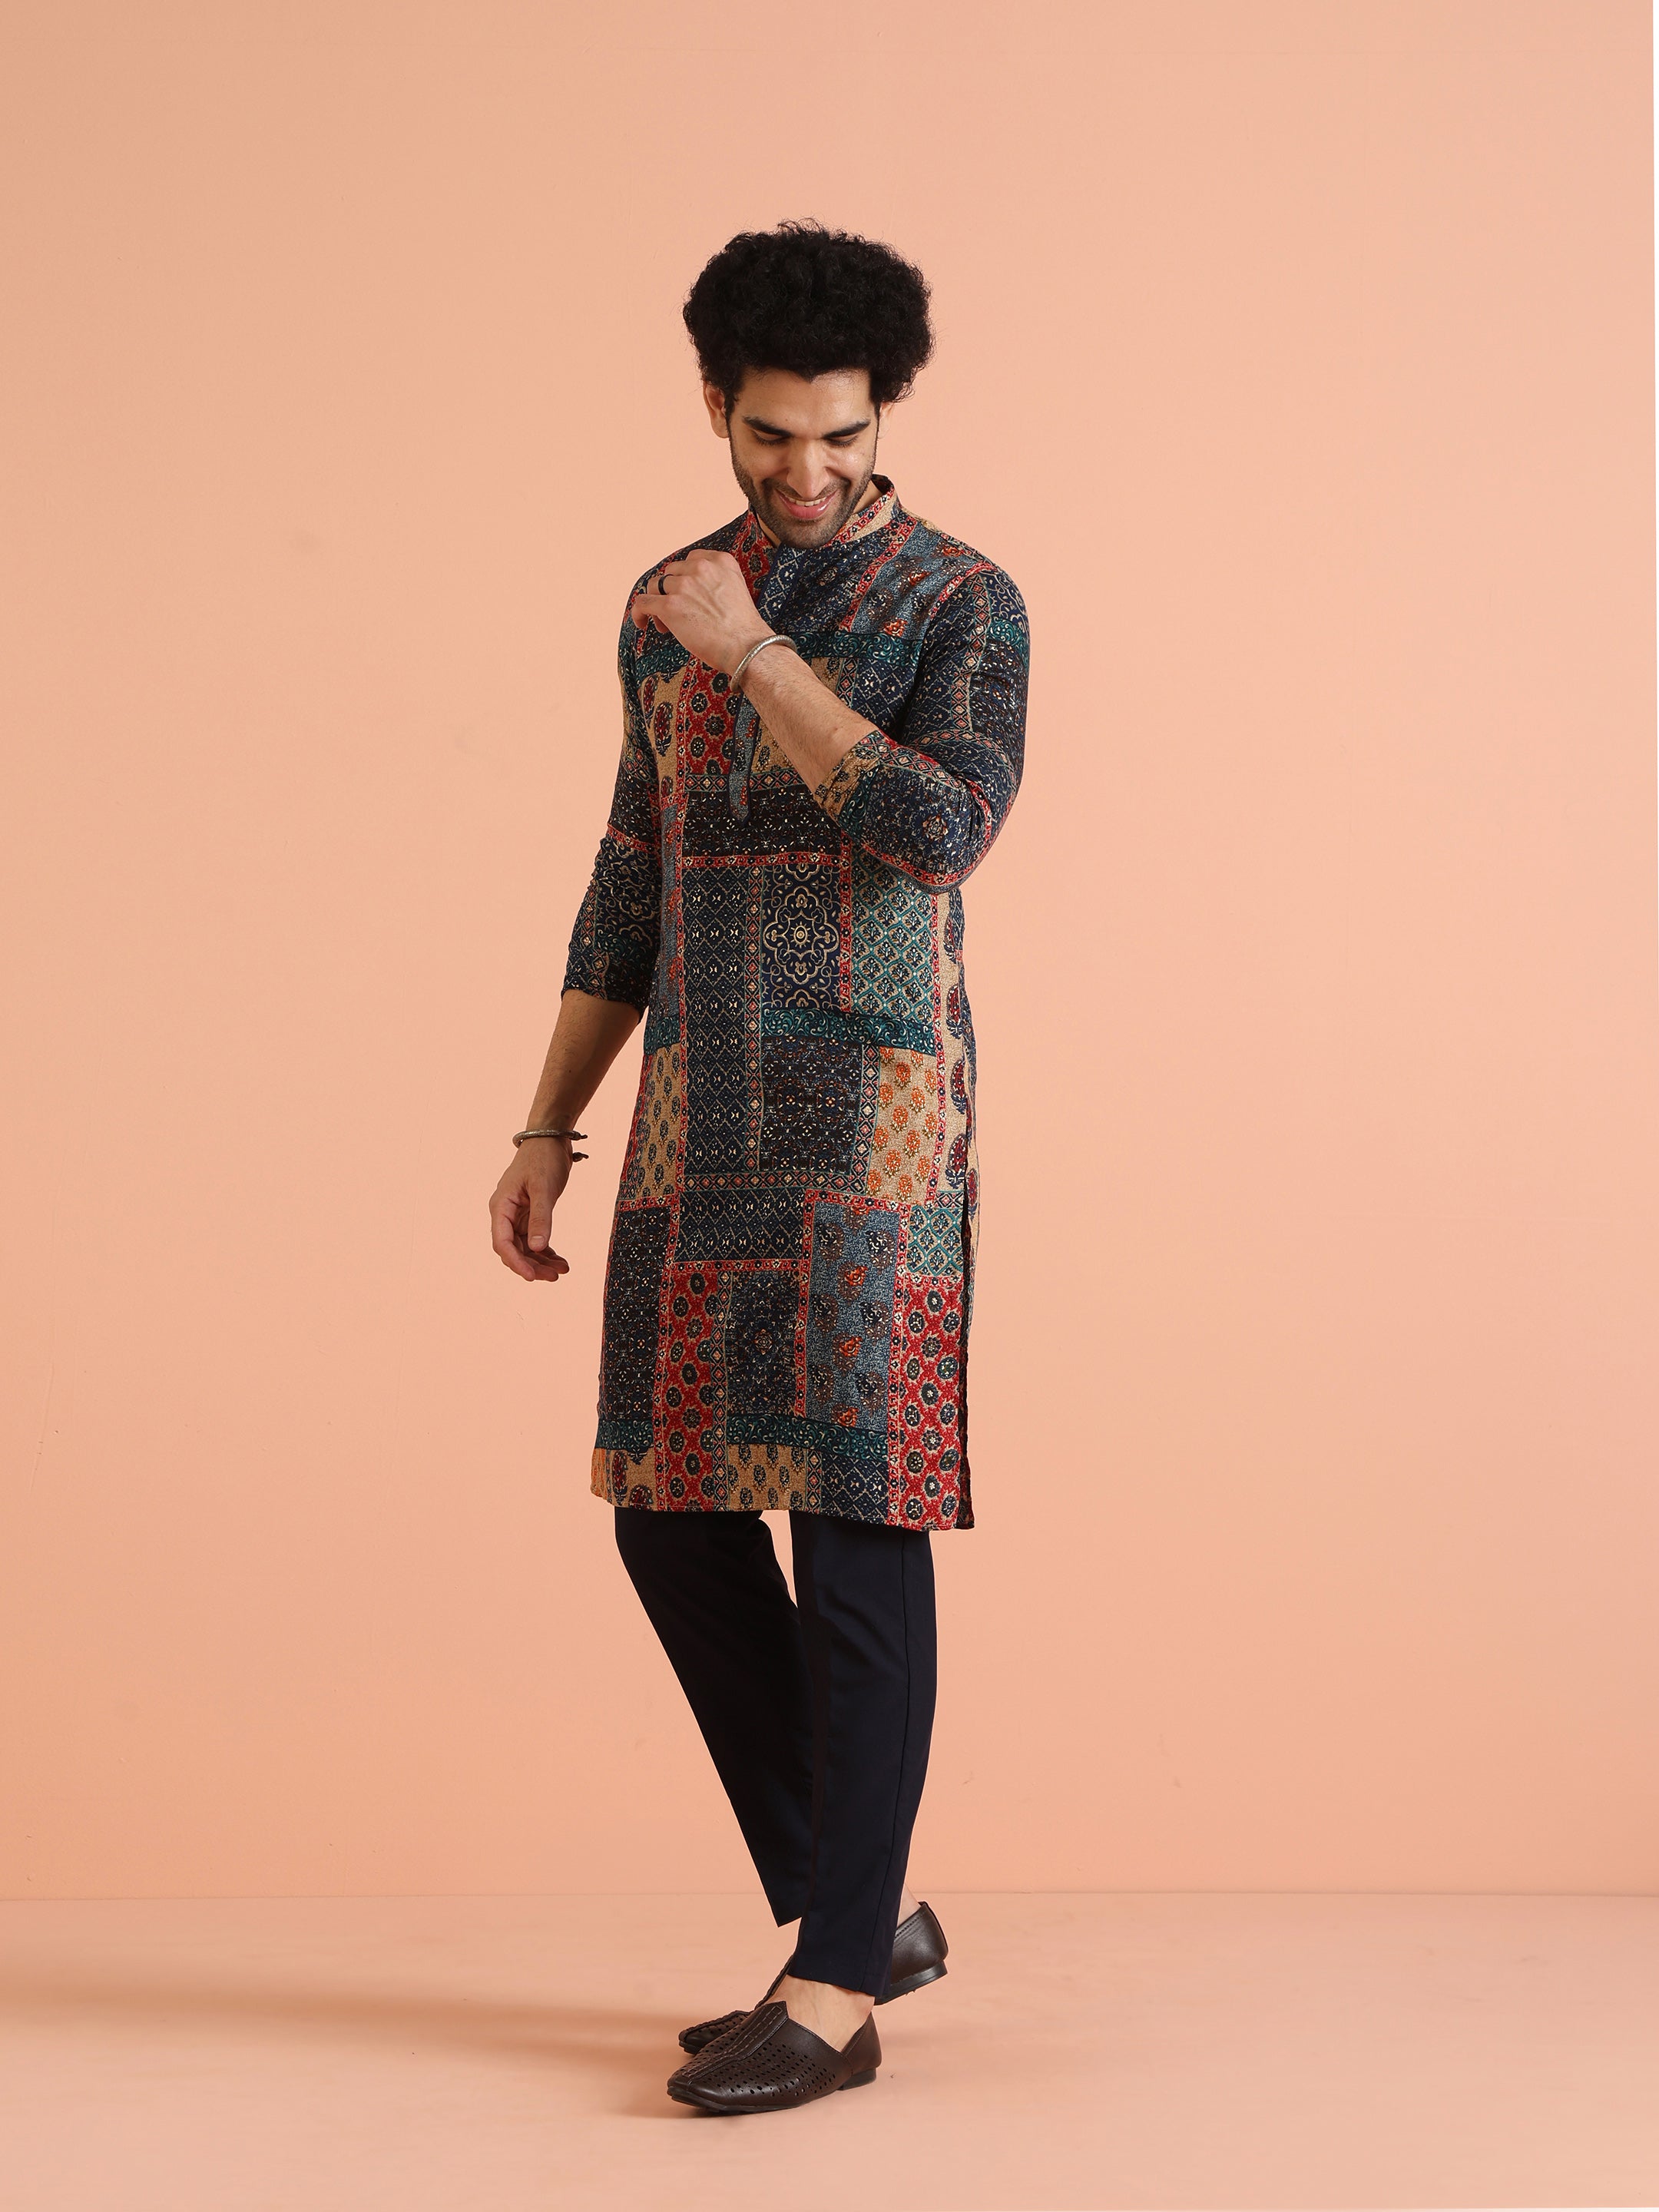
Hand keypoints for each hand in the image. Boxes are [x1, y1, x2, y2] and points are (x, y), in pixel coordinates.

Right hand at [488, 1140, 572, 1282]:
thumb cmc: (543, 1159)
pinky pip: (535, 1240)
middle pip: (513, 1250)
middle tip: (554, 1276)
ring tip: (562, 1270)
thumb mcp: (543, 1188)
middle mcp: (505, 1214)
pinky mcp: (530, 1215)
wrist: (550, 1140)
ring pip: (525, 1247)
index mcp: (501, 1207)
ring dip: (541, 1261)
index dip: (516, 1262)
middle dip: (532, 1265)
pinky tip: (561, 1261)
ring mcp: (517, 1215)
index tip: (532, 1277)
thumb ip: (541, 1218)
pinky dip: (546, 1251)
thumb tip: (538, 1248)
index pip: (502, 1243)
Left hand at [628, 549, 770, 676]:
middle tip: (678, 614)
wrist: (746, 647)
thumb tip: (693, 593)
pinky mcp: (670, 605)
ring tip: (666, 625)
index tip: (685, 594)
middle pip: (671, 573)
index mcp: (720, 561)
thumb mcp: (736, 590)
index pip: (690, 560)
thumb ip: (717, 581)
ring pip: (655, 586)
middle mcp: (700, 567)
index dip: (683, 578)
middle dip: (670, 592)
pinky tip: (642, 623)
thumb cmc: (744, 629)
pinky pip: (643, 602)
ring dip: (657, 603)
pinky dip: (639, 613)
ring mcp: (683, 585)